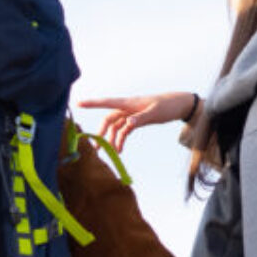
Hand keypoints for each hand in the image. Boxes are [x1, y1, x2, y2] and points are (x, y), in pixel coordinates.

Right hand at [76, 91, 200, 150]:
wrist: (178, 105)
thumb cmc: (167, 105)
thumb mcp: (155, 112)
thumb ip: (141, 118)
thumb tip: (128, 123)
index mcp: (129, 103)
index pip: (107, 102)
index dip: (92, 104)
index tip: (78, 104)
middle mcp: (127, 108)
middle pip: (109, 119)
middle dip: (102, 132)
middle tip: (96, 147)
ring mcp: (131, 114)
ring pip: (116, 127)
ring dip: (113, 140)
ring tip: (113, 154)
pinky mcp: (136, 120)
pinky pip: (124, 130)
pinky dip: (121, 139)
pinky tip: (120, 150)